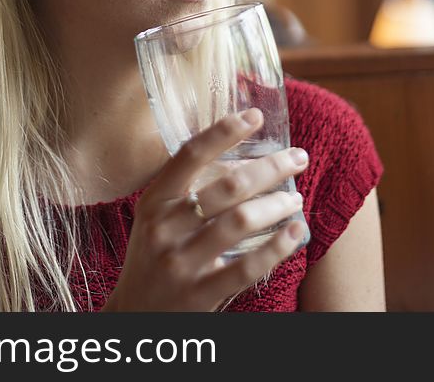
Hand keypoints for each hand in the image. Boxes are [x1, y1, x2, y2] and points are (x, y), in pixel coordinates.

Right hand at [102, 108, 308, 311]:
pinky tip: (296, 233)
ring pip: (240, 222)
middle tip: (298, 157)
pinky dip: (277, 247)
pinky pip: (247, 267)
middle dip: (270, 167)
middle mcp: (163, 228)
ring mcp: (180, 263)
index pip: (189, 155)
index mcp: (153, 202)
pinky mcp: (199, 295)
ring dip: (276, 205)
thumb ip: (186, 191)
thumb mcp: (155, 220)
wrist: (135, 317)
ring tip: (295, 199)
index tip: (255, 115)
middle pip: (226, 186)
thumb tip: (243, 155)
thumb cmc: (153, 258)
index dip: (223, 132)